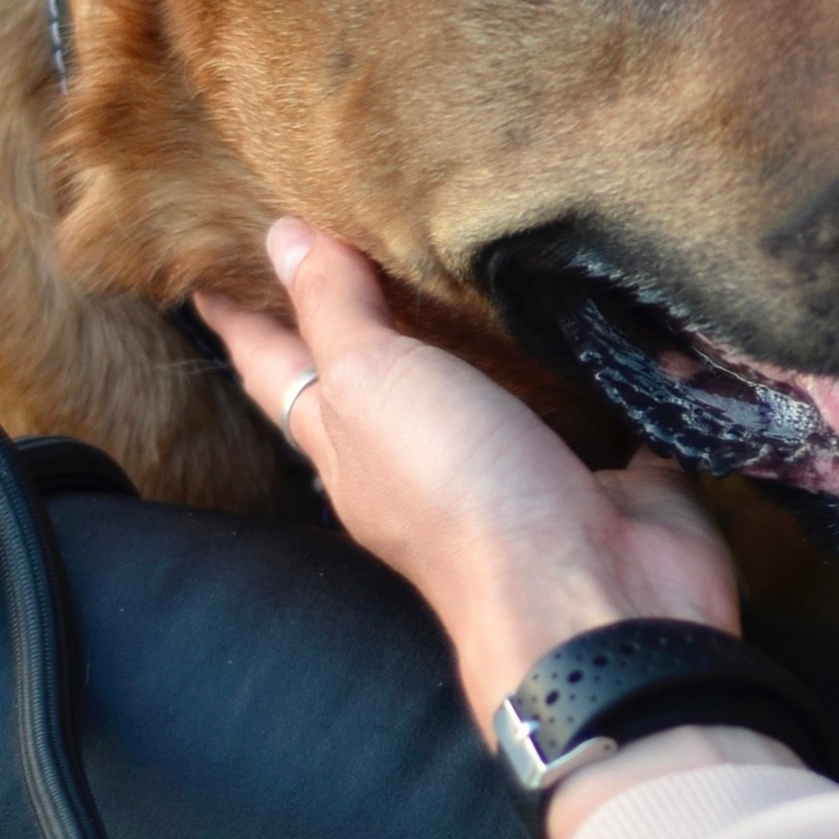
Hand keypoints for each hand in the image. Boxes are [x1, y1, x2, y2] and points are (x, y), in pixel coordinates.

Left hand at [194, 222, 739, 735]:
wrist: (592, 602)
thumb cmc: (461, 493)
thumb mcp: (375, 385)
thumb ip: (334, 312)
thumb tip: (281, 236)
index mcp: (354, 446)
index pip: (279, 369)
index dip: (243, 324)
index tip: (204, 277)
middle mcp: (427, 462)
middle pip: (377, 384)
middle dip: (357, 324)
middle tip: (342, 248)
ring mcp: (518, 471)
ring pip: (490, 394)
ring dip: (484, 342)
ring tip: (475, 266)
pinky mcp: (608, 476)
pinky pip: (613, 410)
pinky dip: (623, 367)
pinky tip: (633, 318)